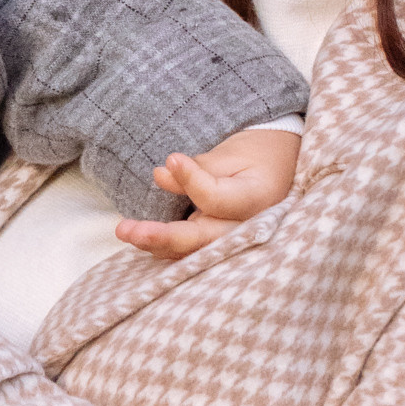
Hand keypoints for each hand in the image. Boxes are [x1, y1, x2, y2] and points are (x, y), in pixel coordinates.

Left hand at [115, 126, 300, 260]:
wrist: (279, 169)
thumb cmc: (256, 156)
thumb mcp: (231, 153)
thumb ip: (199, 168)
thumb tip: (161, 175)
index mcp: (257, 199)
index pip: (218, 199)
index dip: (192, 181)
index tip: (172, 158)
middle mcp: (246, 227)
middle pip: (201, 239)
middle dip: (161, 236)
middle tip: (127, 228)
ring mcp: (232, 241)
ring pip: (191, 251)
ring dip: (155, 244)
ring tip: (125, 231)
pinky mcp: (218, 244)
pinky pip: (191, 251)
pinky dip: (165, 247)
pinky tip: (138, 238)